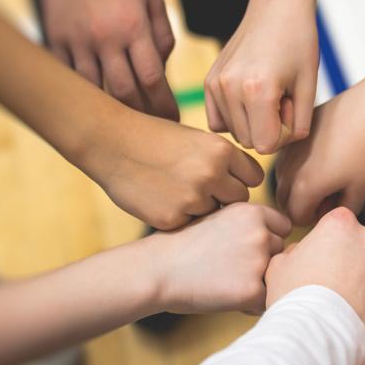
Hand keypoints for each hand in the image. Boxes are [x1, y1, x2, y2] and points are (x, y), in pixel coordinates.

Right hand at [42, 0, 178, 119]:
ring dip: (111, 108)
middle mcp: (105, 37)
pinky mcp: (55, 40)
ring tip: (125, 121)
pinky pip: (69, 77)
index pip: (153, 79)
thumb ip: (162, 34)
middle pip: (124, 92)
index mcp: (133, 26)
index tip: (172, 120)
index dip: (164, 105)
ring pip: (94, 90)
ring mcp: (77, 41)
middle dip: (141, 115)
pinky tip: (94, 102)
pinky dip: (83, 91)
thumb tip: (162, 70)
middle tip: (152, 127)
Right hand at [81, 109, 264, 229]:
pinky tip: (162, 201)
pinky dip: (180, 218)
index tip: (224, 179)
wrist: (111, 144)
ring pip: (216, 215)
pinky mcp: (172, 218)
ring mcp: (192, 198)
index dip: (239, 180)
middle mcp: (212, 174)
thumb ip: (222, 162)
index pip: (253, 178)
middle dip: (224, 198)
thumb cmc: (155, 139)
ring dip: (202, 210)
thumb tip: (245, 188)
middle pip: (240, 201)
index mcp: (222, 150)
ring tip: (177, 193)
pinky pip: (190, 226)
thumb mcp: (196, 140)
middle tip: (199, 189)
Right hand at [146, 203, 291, 312]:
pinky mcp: (250, 290)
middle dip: (265, 263)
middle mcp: (259, 233)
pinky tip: (226, 298)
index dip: (268, 240)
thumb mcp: (218, 218)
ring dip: (259, 284)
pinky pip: (266, 302)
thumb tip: (278, 239)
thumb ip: (248, 225)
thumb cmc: (182, 245)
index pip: (283, 227)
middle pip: (281, 253)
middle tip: (231, 270)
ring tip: (227, 283)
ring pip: (276, 278)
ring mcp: (257, 262)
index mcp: (252, 212)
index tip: (246, 250)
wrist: (156, 270)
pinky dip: (250, 305)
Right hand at [205, 0, 319, 153]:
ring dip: (252, 122)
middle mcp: (230, 88)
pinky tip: (249, 98)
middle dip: (268, 129)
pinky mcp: (208, 80)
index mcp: (257, 90)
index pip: (265, 146)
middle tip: (282, 100)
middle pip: (248, 142)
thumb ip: (298, 127)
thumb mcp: (309, 87)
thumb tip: (276, 146)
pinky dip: (234, 117)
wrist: (277, 8)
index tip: (291, 111)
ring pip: (233, 132)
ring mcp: (215, 84)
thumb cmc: (300, 44)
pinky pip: (217, 120)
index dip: (283, 135)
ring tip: (268, 95)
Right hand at [266, 207, 364, 360]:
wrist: (317, 339)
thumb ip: (297, 250)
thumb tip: (304, 252)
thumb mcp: (280, 264)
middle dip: (352, 260)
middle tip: (333, 285)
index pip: (339, 224)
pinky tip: (357, 320)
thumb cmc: (294, 297)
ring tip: (344, 307)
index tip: (320, 261)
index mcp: (342, 224)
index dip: (328, 243)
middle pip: (363, 244)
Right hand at [275, 90, 364, 224]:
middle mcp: (287, 169)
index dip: (315, 217)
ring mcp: (287, 149)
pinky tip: (323, 157)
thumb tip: (327, 215)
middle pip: (284, 201)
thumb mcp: (360, 191)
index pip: (296, 218)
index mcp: (303, 187)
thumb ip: (340, 211)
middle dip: (302, 204)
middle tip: (330, 194)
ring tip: (327, 176)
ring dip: (297, 185)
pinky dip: (298, 165)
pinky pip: (287, 159)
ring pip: (283, 179)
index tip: (333, 205)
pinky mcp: (292, 134)